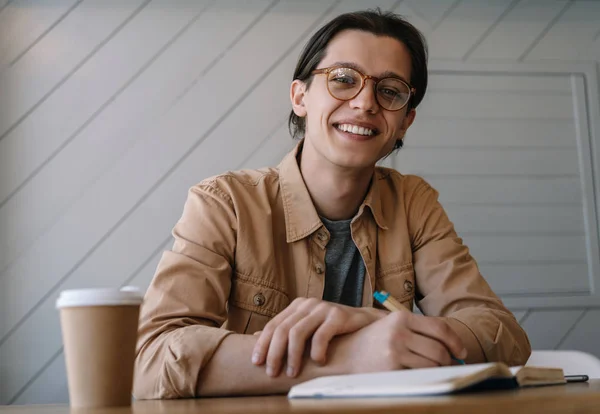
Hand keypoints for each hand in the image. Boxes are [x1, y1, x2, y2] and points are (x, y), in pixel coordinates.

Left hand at [251, 298, 384, 377]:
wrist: (365, 322)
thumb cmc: (333, 328)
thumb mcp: (307, 327)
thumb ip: (286, 330)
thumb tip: (257, 336)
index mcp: (297, 306)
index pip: (274, 325)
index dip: (263, 344)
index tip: (256, 363)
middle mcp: (308, 304)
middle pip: (282, 330)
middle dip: (274, 353)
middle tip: (272, 373)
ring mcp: (323, 308)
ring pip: (298, 332)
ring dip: (293, 356)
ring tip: (292, 373)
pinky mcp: (338, 315)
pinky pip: (321, 335)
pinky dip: (316, 351)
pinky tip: (318, 362)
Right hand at [330, 311, 467, 372]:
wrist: (343, 354)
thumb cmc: (371, 342)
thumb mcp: (391, 327)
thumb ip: (416, 330)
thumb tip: (449, 346)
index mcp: (401, 318)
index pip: (440, 328)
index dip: (455, 342)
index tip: (461, 352)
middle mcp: (399, 332)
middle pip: (439, 349)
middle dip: (448, 361)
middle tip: (448, 366)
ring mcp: (395, 350)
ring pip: (432, 364)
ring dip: (438, 371)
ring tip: (433, 371)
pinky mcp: (391, 368)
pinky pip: (420, 375)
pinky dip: (426, 378)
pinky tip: (420, 376)